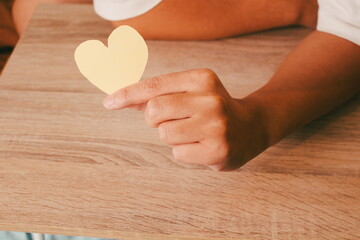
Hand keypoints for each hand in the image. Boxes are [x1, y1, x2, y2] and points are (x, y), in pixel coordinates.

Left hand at [103, 69, 268, 170]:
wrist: (253, 126)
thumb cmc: (214, 108)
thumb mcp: (192, 91)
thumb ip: (159, 94)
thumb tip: (123, 97)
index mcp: (202, 78)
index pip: (154, 86)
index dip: (128, 94)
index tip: (110, 102)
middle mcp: (210, 99)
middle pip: (154, 111)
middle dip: (156, 119)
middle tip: (176, 119)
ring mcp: (215, 126)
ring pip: (164, 134)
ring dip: (172, 136)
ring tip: (193, 132)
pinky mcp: (217, 150)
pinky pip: (178, 153)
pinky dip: (184, 151)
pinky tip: (202, 145)